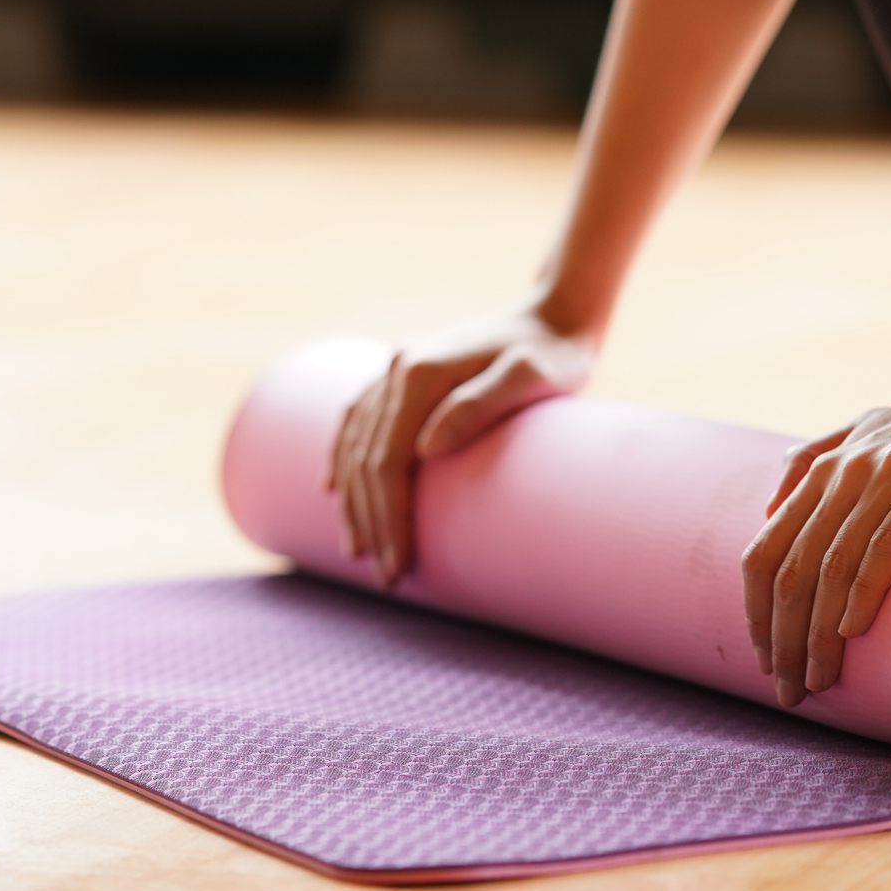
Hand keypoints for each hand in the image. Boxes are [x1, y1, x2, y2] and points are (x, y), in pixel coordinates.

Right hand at [328, 309, 597, 585]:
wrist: (557, 313)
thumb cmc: (555, 353)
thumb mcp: (533, 376)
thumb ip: (482, 404)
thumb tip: (426, 450)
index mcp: (420, 374)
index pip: (388, 462)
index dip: (389, 518)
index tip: (399, 566)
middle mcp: (397, 369)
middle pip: (366, 459)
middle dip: (371, 522)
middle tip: (387, 578)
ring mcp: (396, 369)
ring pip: (355, 444)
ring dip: (352, 500)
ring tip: (357, 548)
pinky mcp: (405, 374)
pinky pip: (358, 420)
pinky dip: (342, 456)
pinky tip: (333, 487)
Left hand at [742, 384, 890, 707]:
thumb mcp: (872, 430)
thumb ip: (820, 458)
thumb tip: (771, 506)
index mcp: (825, 466)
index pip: (764, 551)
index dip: (756, 613)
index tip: (767, 662)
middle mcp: (847, 468)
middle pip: (791, 568)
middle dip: (782, 639)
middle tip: (791, 692)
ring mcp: (890, 472)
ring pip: (832, 566)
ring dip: (817, 634)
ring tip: (819, 680)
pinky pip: (886, 546)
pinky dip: (863, 593)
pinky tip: (852, 632)